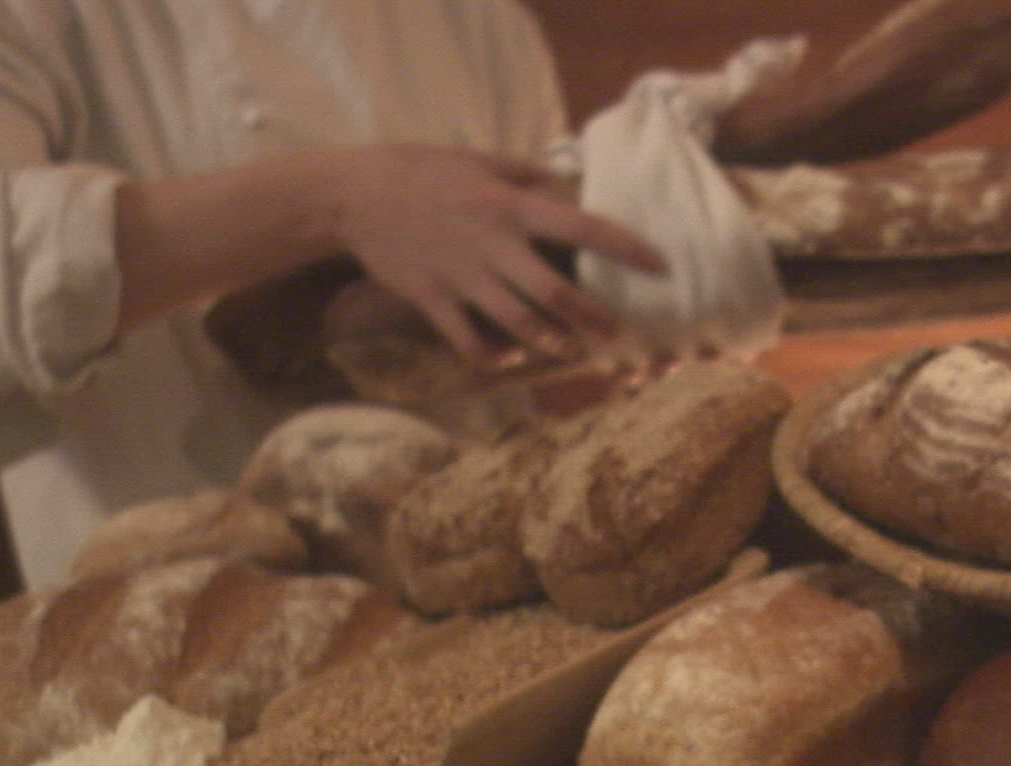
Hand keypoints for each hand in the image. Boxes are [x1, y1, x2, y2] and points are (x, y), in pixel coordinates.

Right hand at [326, 144, 663, 360]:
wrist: (351, 195)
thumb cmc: (421, 171)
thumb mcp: (478, 159)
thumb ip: (526, 173)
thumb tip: (569, 181)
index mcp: (508, 205)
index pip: (581, 227)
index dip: (624, 248)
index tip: (659, 265)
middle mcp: (491, 243)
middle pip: (555, 290)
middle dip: (591, 316)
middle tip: (617, 333)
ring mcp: (461, 275)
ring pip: (517, 321)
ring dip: (549, 342)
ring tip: (571, 351)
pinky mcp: (431, 298)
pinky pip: (468, 338)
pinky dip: (491, 354)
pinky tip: (510, 360)